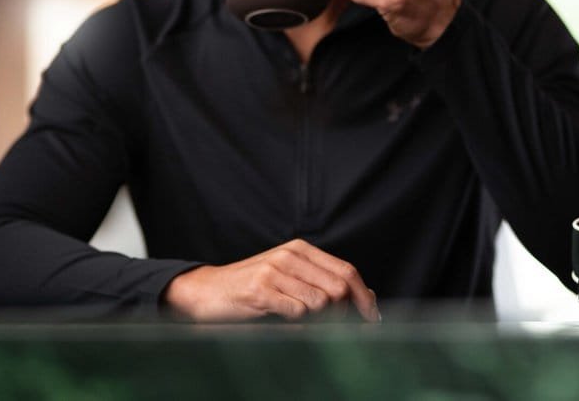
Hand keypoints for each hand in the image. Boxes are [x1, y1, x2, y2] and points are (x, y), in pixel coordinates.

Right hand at [163, 238, 378, 321]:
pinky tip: (288, 325)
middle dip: (345, 313)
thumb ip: (323, 283)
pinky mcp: (260, 289)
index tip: (373, 318)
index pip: (347, 271)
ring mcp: (275, 270)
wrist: (206, 291)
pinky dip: (300, 325)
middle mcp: (291, 255)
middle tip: (338, 328)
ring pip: (321, 300)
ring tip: (302, 323)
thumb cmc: (251, 288)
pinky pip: (297, 311)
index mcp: (301, 249)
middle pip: (339, 286)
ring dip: (319, 320)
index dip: (364, 296)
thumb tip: (369, 297)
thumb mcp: (289, 278)